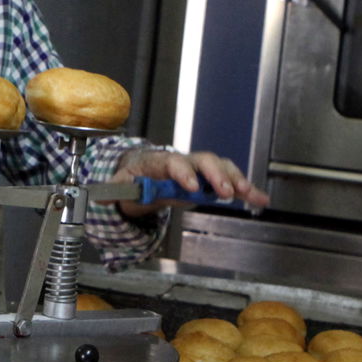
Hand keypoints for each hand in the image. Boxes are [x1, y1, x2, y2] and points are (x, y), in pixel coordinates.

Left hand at [111, 147, 267, 217]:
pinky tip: (261, 201)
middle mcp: (185, 161)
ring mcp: (201, 169)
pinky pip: (232, 181)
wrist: (147, 170)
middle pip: (204, 160)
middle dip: (216, 175)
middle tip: (225, 193)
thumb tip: (100, 197)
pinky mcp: (212, 179)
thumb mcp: (121, 183)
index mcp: (161, 162)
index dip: (183, 173)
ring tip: (249, 195)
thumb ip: (114, 190)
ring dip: (237, 181)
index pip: (172, 162)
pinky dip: (247, 190)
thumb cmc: (136, 176)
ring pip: (222, 168)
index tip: (191, 187)